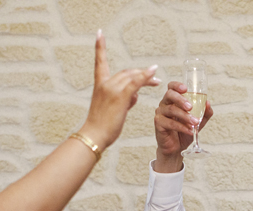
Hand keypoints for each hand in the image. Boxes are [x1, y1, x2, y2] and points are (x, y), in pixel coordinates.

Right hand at [78, 31, 160, 149]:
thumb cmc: (102, 125)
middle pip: (126, 72)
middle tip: (155, 79)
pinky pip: (135, 82)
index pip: (99, 61)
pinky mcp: (120, 96)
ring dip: (146, 77)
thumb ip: (124, 99)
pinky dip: (145, 76)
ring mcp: (112, 89)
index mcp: (100, 85)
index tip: (100, 32)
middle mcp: (104, 83)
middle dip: (141, 74)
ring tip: (157, 82)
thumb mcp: (112, 109)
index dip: (100, 46)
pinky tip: (153, 72)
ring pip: (132, 76)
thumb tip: (134, 95)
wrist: (94, 135)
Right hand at [154, 81, 213, 171]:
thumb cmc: (184, 131)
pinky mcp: (158, 123)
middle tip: (191, 107)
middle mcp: (165, 104)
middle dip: (181, 100)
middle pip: (169, 95)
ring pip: (171, 110)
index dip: (177, 85)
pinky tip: (189, 130)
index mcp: (173, 100)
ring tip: (194, 122)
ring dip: (184, 116)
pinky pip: (169, 123)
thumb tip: (208, 103)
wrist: (176, 148)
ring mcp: (160, 113)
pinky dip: (181, 127)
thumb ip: (204, 113)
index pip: (171, 87)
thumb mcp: (198, 121)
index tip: (186, 89)